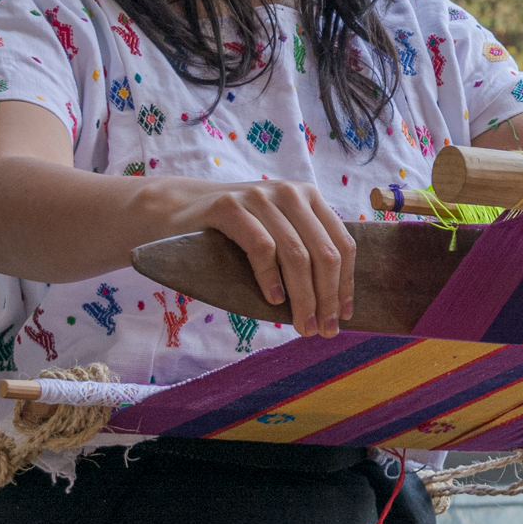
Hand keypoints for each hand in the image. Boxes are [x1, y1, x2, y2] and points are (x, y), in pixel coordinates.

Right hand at [182, 177, 358, 335]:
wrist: (175, 211)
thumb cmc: (232, 232)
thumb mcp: (275, 234)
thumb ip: (302, 252)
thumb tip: (333, 304)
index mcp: (309, 198)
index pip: (342, 244)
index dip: (346, 283)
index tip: (344, 315)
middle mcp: (290, 193)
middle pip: (323, 253)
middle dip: (327, 297)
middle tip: (324, 330)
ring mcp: (260, 197)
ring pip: (296, 254)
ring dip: (304, 297)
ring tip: (302, 325)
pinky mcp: (229, 207)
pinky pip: (261, 247)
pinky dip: (271, 278)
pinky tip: (274, 300)